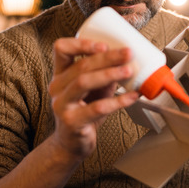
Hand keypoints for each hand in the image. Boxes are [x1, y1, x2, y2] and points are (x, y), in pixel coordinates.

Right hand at [49, 37, 139, 158]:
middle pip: (80, 66)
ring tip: (128, 71)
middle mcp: (57, 88)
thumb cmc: (83, 113)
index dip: (81, 43)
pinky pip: (96, 108)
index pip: (61, 49)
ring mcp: (62, 105)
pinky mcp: (72, 122)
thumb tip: (127, 62)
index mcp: (60, 75)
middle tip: (127, 54)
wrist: (71, 144)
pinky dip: (117, 101)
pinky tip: (131, 97)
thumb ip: (105, 76)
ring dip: (109, 74)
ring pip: (83, 82)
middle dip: (107, 57)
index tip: (104, 44)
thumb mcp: (94, 91)